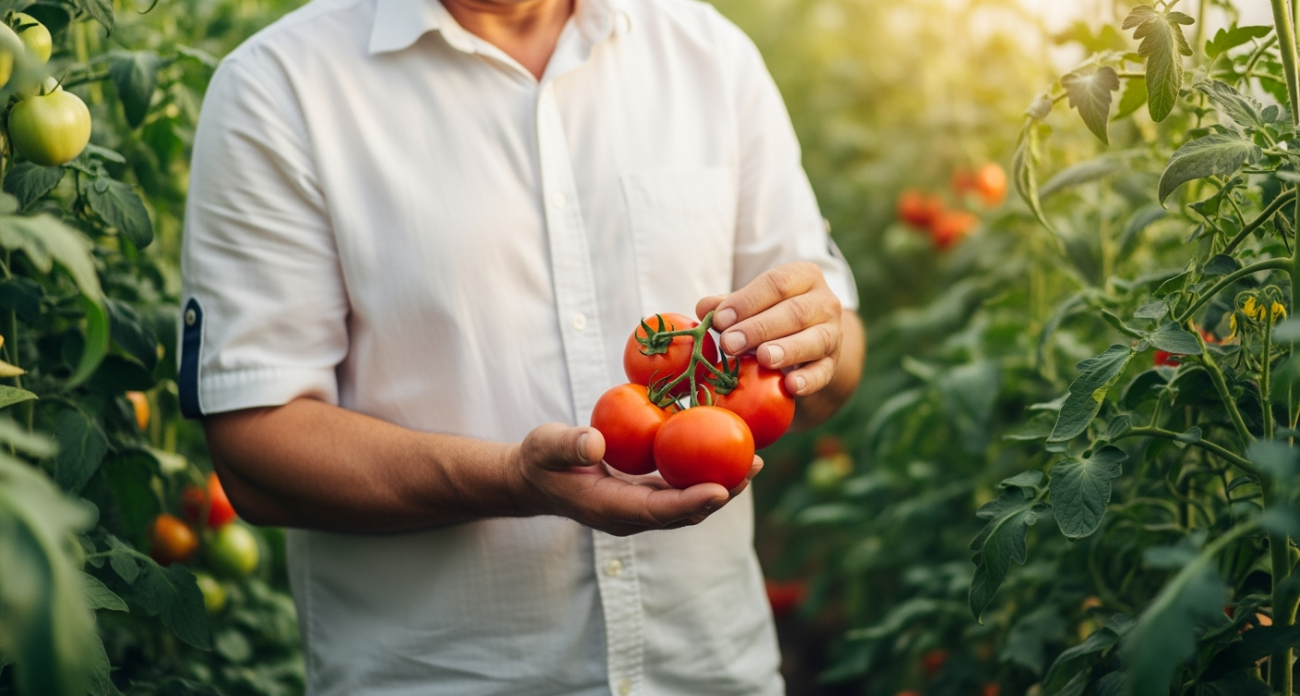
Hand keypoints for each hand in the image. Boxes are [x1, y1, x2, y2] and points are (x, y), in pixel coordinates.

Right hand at [512, 423, 761, 535]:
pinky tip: (724, 452)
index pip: (657, 510)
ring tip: (753, 461)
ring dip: (721, 487)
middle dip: (721, 495)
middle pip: (684, 513)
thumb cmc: (539, 460)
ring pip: (687, 505)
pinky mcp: (644, 498)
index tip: (721, 488)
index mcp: (608, 508)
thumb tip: (595, 442)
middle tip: (751, 468)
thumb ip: (568, 444)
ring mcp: (639, 510)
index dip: (691, 502)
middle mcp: (630, 517)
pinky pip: (680, 491)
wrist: (534, 480)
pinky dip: (704, 476)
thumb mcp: (545, 446)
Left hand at [697, 261, 843, 396]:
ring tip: (762, 358)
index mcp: (803, 277)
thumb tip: (703, 308)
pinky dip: (808, 380)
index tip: (720, 319)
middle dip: (759, 328)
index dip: (747, 301)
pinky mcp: (832, 364)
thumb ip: (728, 305)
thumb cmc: (772, 315)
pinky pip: (823, 372)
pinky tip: (790, 386)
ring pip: (814, 340)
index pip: (776, 284)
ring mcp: (833, 334)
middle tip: (730, 343)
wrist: (808, 341)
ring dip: (786, 350)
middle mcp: (824, 302)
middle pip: (794, 312)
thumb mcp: (752, 304)